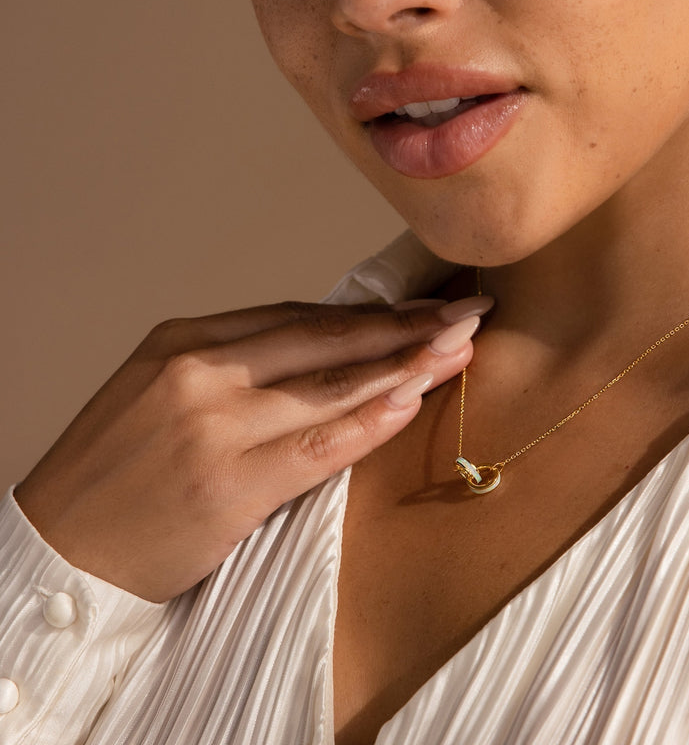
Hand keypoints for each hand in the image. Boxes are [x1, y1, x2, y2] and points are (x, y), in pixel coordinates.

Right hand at [14, 296, 490, 601]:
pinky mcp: (229, 485)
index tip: (419, 305)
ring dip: (405, 365)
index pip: (299, 316)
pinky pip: (319, 446)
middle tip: (463, 313)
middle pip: (326, 337)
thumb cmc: (114, 475)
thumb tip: (328, 351)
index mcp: (183, 339)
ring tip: (458, 350)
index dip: (368, 311)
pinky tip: (413, 402)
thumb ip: (237, 367)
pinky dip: (372, 422)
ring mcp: (214, 426)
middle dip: (403, 326)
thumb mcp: (161, 391)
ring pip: (333, 385)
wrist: (56, 553)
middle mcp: (200, 372)